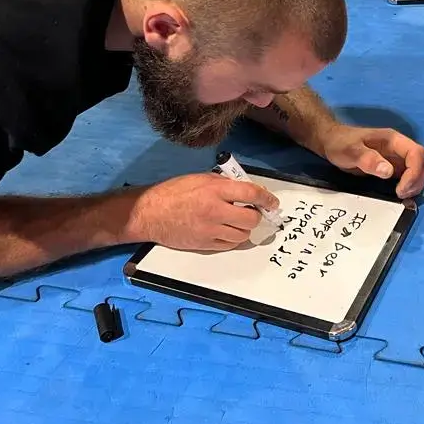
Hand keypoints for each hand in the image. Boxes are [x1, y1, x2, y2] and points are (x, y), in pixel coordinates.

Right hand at [129, 173, 280, 250]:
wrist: (150, 213)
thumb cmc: (174, 192)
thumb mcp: (200, 178)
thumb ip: (224, 184)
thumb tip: (246, 190)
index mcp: (215, 190)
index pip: (251, 194)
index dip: (267, 198)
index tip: (273, 202)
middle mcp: (215, 211)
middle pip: (251, 219)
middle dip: (256, 216)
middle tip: (253, 212)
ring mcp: (211, 230)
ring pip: (243, 235)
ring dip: (245, 228)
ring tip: (237, 221)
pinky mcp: (205, 245)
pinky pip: (230, 245)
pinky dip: (234, 239)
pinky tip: (227, 231)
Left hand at [321, 124, 423, 198]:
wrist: (332, 141)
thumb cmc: (340, 144)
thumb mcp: (350, 150)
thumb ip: (368, 159)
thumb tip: (389, 172)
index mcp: (393, 140)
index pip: (416, 153)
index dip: (415, 172)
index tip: (400, 189)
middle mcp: (399, 147)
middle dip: (419, 178)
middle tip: (402, 193)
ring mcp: (398, 157)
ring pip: (421, 168)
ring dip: (416, 183)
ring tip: (401, 195)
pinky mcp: (394, 167)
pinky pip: (411, 175)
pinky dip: (410, 185)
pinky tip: (399, 194)